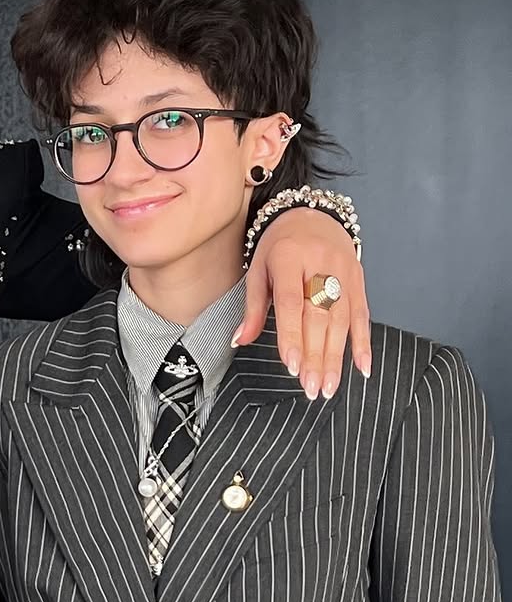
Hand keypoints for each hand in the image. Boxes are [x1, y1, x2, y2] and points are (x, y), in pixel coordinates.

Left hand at [237, 207, 370, 398]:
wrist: (311, 214)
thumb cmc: (279, 246)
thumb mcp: (258, 269)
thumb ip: (252, 308)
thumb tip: (239, 340)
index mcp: (289, 259)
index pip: (291, 303)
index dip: (292, 336)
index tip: (292, 365)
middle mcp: (320, 264)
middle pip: (319, 317)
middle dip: (315, 357)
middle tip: (310, 388)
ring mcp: (343, 272)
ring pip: (341, 320)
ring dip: (335, 357)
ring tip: (327, 386)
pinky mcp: (358, 279)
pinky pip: (362, 314)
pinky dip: (363, 343)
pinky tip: (361, 367)